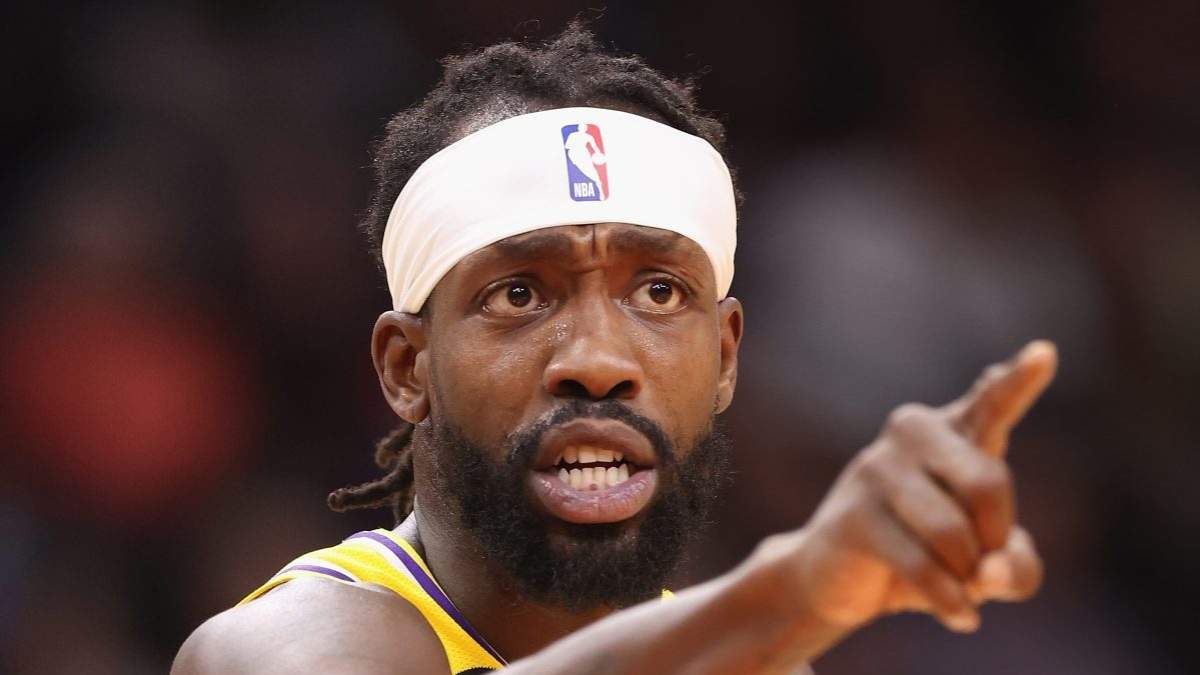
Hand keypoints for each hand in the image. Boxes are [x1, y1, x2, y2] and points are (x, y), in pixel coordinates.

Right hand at [780, 340, 1056, 632]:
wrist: (839, 579)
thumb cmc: (926, 555)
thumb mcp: (990, 565)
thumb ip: (1015, 566)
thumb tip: (990, 572)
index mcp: (953, 432)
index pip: (991, 402)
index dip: (1016, 382)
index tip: (1044, 354)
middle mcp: (913, 435)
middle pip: (988, 482)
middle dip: (997, 538)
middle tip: (986, 568)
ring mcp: (877, 468)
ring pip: (953, 531)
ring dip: (968, 577)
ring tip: (963, 590)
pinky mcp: (853, 514)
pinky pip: (922, 563)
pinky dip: (950, 601)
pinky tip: (962, 618)